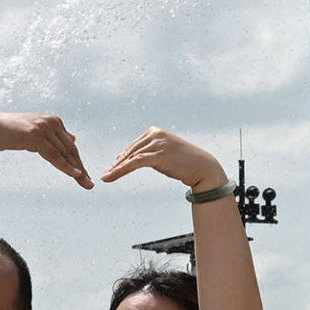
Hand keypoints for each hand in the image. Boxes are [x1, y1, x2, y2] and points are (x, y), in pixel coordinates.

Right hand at [0, 113, 92, 186]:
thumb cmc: (11, 132)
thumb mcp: (36, 131)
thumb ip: (54, 136)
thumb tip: (72, 139)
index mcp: (55, 121)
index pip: (70, 145)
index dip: (78, 162)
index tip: (85, 177)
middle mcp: (52, 122)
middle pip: (71, 150)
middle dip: (80, 168)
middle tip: (89, 184)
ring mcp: (44, 128)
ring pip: (64, 154)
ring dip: (76, 171)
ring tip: (85, 184)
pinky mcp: (36, 136)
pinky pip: (54, 155)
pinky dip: (65, 166)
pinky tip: (75, 175)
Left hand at [102, 126, 226, 195]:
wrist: (203, 167)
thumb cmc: (185, 162)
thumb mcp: (164, 154)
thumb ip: (148, 153)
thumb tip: (129, 158)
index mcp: (155, 132)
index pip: (134, 146)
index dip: (123, 157)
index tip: (114, 167)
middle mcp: (155, 135)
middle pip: (131, 151)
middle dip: (118, 164)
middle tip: (106, 174)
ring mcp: (157, 144)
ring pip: (131, 157)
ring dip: (117, 169)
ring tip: (107, 177)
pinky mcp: (158, 155)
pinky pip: (135, 163)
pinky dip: (121, 170)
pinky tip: (112, 176)